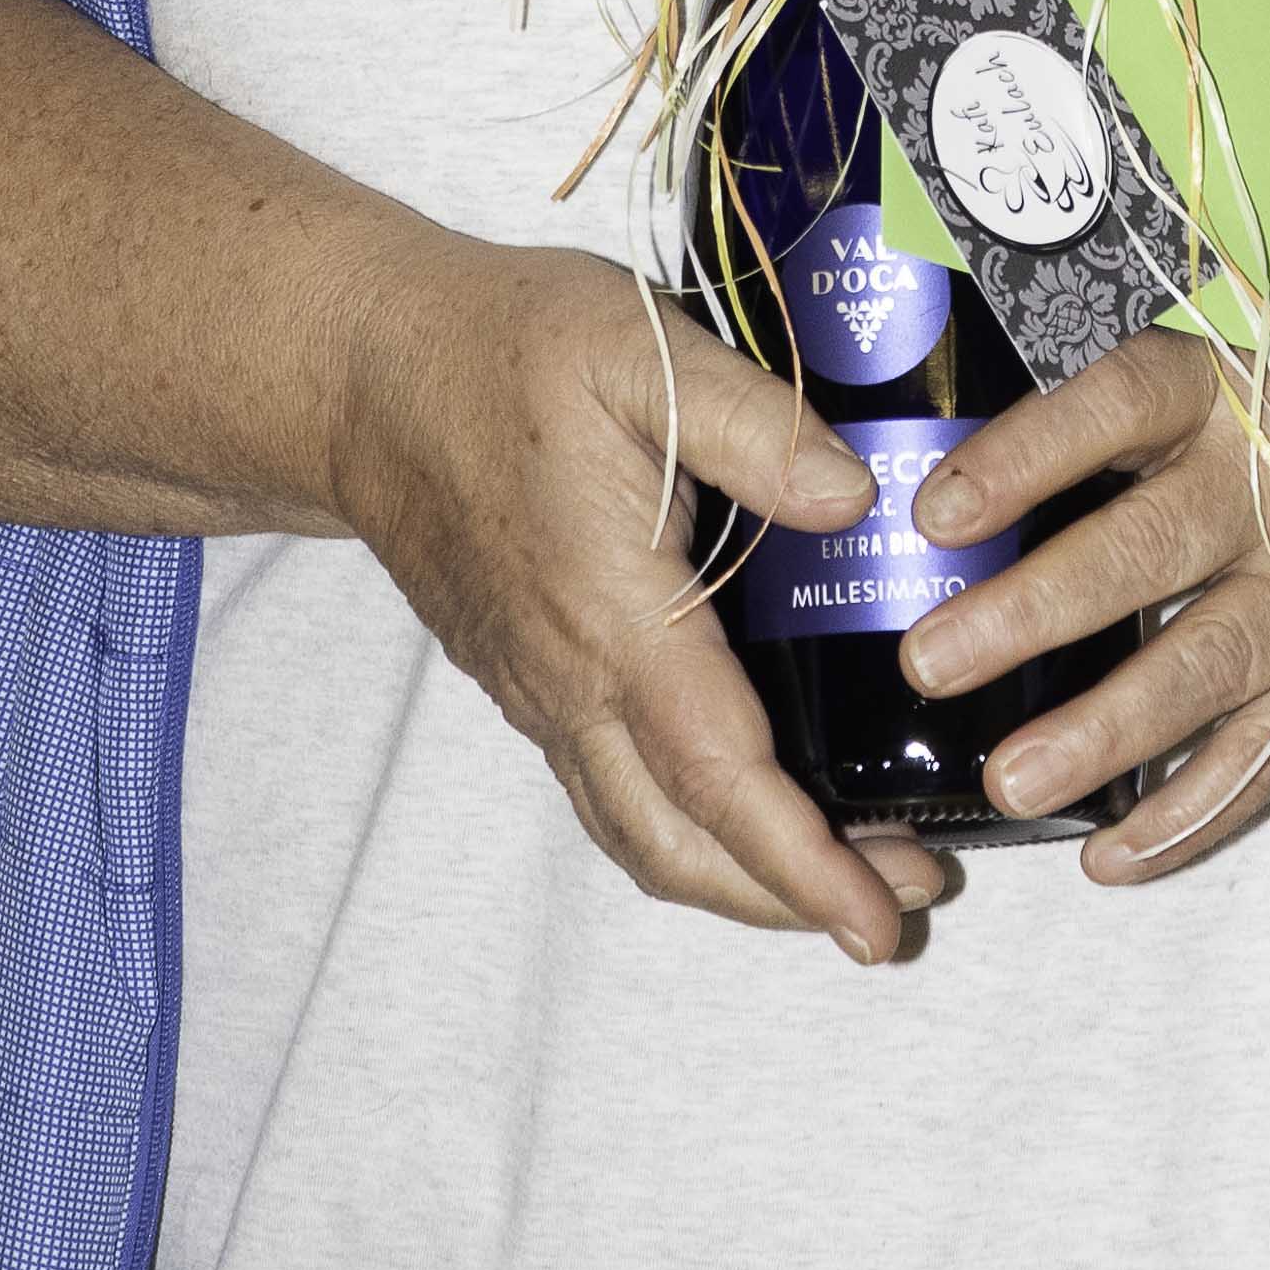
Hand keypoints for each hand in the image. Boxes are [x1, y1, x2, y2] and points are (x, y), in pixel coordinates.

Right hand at [332, 230, 945, 955]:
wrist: (366, 376)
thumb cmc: (506, 349)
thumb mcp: (641, 350)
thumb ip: (755, 424)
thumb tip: (856, 498)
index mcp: (614, 614)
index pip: (721, 778)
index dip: (806, 862)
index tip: (881, 920)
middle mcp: (570, 680)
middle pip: (681, 847)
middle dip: (793, 900)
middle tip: (902, 902)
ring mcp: (538, 691)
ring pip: (639, 835)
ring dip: (740, 879)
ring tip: (844, 869)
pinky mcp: (523, 678)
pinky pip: (607, 790)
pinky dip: (685, 829)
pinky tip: (742, 797)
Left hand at [898, 300, 1269, 874]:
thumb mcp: (1266, 346)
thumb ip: (1150, 399)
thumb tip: (979, 452)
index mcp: (1237, 386)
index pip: (1119, 407)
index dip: (1027, 457)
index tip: (939, 509)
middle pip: (1146, 552)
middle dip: (1035, 613)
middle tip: (934, 660)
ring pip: (1199, 671)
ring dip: (1101, 735)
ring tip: (1011, 780)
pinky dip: (1193, 815)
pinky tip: (1114, 855)